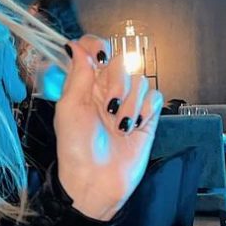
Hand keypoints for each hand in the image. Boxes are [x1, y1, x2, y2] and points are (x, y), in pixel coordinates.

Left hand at [53, 36, 163, 220]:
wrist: (96, 180)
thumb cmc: (75, 147)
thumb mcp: (69, 108)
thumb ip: (77, 75)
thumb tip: (75, 45)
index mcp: (84, 84)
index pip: (93, 49)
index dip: (99, 46)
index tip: (101, 58)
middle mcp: (107, 89)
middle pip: (122, 62)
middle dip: (118, 82)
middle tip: (110, 107)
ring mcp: (128, 103)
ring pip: (140, 80)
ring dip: (131, 103)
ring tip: (120, 126)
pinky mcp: (147, 118)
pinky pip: (155, 98)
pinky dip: (146, 111)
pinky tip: (134, 128)